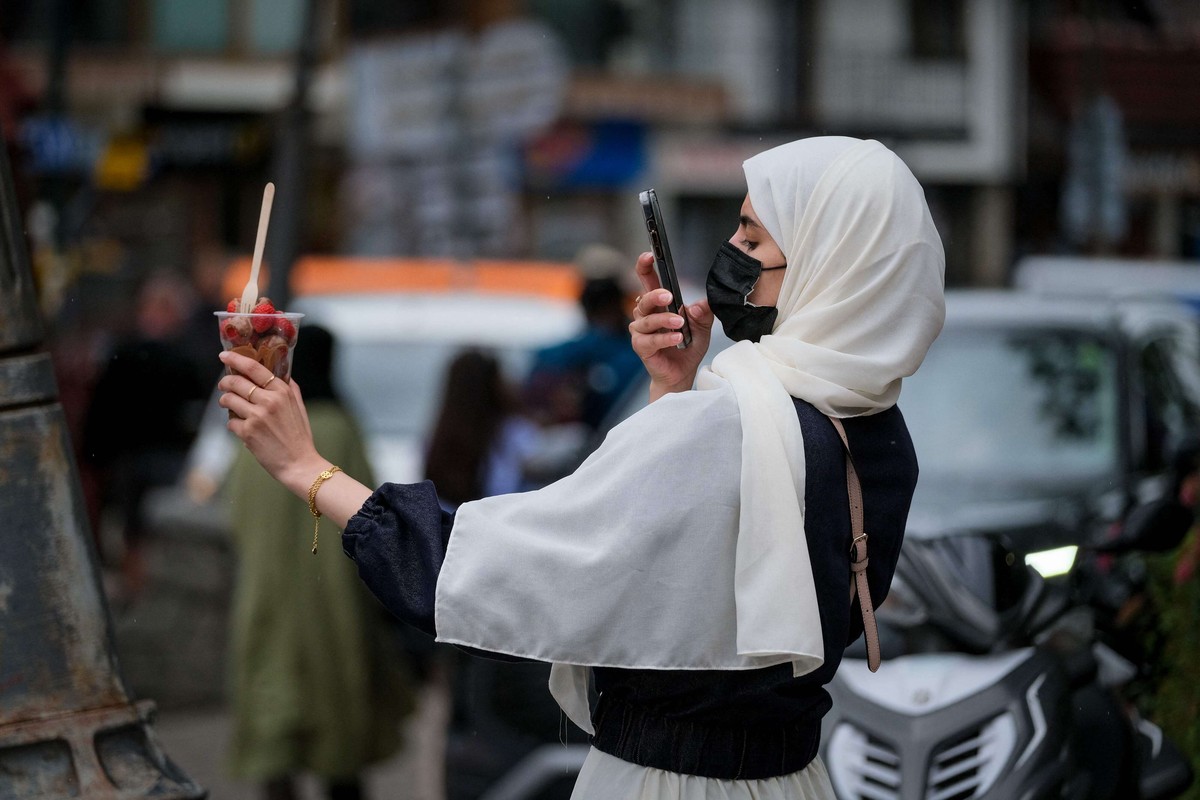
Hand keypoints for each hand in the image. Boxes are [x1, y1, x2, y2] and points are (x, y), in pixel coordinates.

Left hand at [217, 350, 328, 497]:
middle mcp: (269, 400)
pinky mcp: (247, 432)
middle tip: (224, 385)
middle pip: (236, 382)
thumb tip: (281, 373)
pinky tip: (242, 428)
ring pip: (228, 400)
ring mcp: (257, 416)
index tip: (224, 355)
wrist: (299, 463)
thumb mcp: (299, 407)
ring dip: (225, 402)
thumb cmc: (300, 436)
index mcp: (282, 391)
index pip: (254, 368)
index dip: (236, 358)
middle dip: (225, 382)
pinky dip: (233, 424)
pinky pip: (230, 422)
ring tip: (229, 405)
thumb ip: (290, 388)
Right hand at [629, 251, 712, 399]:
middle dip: (655, 295)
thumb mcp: (702, 326)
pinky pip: (650, 340)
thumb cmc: (688, 346)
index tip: (649, 255)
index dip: (645, 266)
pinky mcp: (641, 348)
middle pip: (644, 298)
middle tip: (669, 295)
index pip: (648, 280)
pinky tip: (677, 339)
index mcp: (659, 304)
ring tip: (680, 323)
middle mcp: (646, 315)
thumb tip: (700, 304)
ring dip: (664, 320)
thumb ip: (703, 313)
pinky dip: (664, 338)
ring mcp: (641, 331)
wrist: (683, 373)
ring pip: (647, 320)